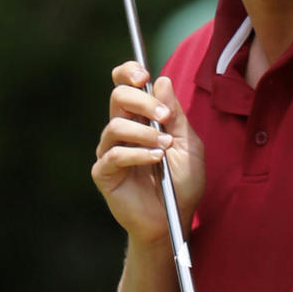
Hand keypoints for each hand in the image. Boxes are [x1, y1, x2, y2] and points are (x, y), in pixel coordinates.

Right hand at [92, 63, 205, 242]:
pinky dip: (137, 154)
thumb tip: (162, 80)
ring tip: (165, 147)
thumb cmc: (182, 183)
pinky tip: (156, 160)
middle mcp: (122, 130)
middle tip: (163, 116)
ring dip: (144, 133)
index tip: (143, 74)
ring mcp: (110, 151)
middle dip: (142, 101)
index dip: (128, 72)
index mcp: (140, 118)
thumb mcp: (188, 145)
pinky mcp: (104, 173)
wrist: (174, 219)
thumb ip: (176, 115)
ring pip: (115, 125)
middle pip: (117, 97)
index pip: (124, 84)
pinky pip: (114, 154)